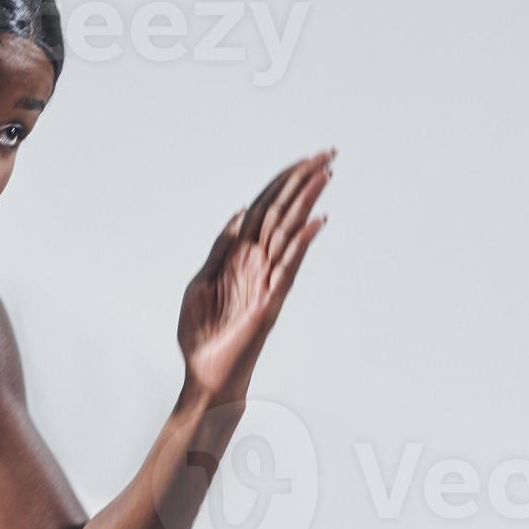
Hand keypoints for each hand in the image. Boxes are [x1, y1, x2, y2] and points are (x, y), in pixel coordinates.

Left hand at [177, 149, 332, 406]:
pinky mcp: (271, 300)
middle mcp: (258, 262)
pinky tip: (317, 220)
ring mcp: (267, 279)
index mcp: (238, 256)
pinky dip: (302, 242)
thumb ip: (220, 249)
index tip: (303, 161)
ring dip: (306, 200)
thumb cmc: (202, 335)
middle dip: (302, 181)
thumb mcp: (200, 283)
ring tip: (325, 173)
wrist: (204, 375)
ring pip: (289, 230)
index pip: (264, 209)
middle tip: (327, 154)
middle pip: (282, 211)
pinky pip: (289, 265)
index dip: (282, 183)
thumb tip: (239, 214)